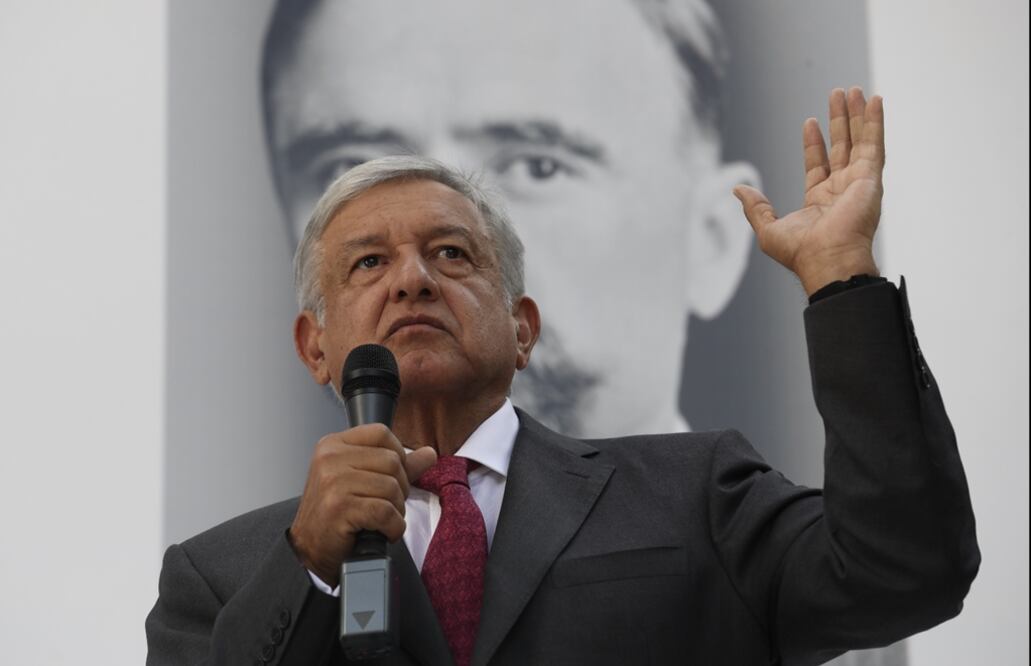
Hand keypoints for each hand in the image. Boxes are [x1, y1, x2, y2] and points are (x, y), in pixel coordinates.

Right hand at [288, 423, 437, 585]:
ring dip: (396, 510)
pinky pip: (386, 511)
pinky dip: (393, 527)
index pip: (382, 433)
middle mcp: (330, 458)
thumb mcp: (362, 480)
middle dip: (399, 488)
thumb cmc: (335, 514)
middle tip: (384, 505)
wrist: (310, 550)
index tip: (390, 476)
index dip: (397, 455)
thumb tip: (429, 453)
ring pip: (392, 487)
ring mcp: (333, 481)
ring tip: (380, 519)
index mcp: (333, 445)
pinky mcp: (339, 506)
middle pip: (392, 461)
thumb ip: (397, 465)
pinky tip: (382, 531)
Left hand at [734, 87, 883, 295]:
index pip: (818, 164)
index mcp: (820, 201)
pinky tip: (875, 101)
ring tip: (852, 91)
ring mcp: (858, 183)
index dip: (814, 142)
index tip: (810, 121)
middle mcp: (842, 190)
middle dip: (839, 121)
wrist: (827, 261)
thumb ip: (755, 207)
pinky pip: (874, 143)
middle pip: (841, 146)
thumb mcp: (767, 228)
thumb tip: (737, 189)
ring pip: (859, 141)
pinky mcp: (870, 178)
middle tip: (838, 95)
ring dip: (857, 115)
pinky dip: (875, 122)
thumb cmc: (800, 252)